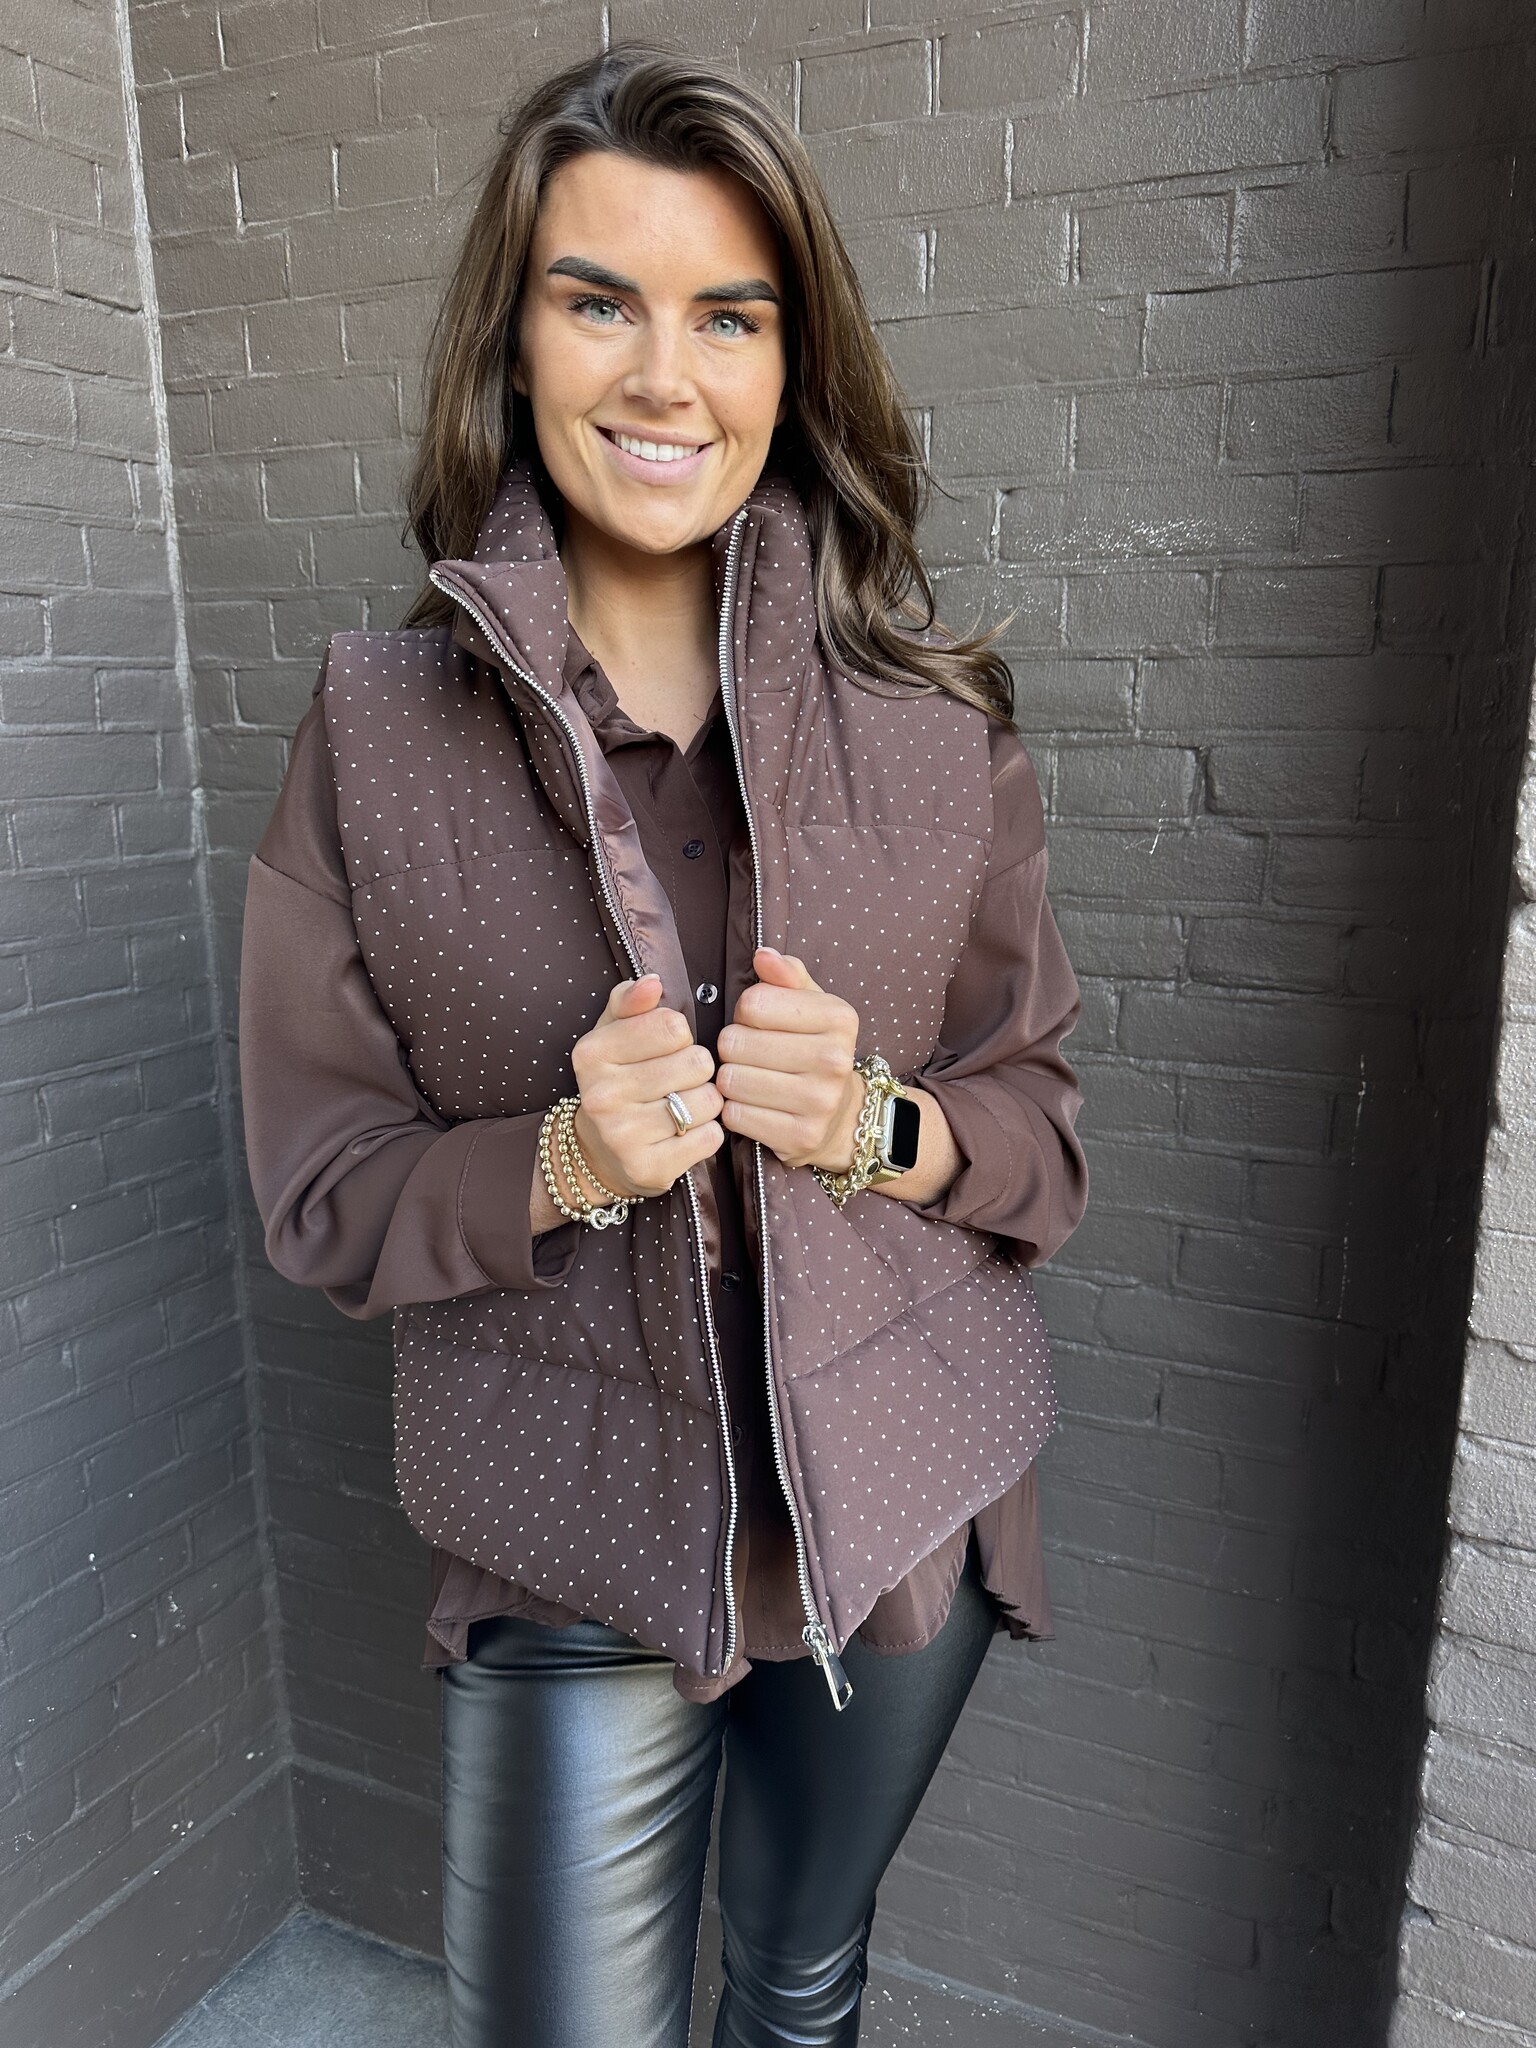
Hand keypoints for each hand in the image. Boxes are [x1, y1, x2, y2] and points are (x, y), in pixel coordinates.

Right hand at [568, 974, 724, 1199]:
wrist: (599, 1152)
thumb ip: (630, 1001)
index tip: (664, 1051)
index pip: (673, 1025)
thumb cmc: (617, 1080)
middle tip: (677, 1082)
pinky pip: (711, 1137)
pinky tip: (686, 1133)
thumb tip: (652, 982)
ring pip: (708, 1101)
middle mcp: (602, 1095)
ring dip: (706, 1102)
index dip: (679, 1037)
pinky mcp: (648, 1168)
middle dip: (697, 1070)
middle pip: (696, 1063)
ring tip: (684, 1106)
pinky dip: (708, 1133)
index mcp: (592, 1053)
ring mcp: (623, 1136)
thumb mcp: (613, 1033)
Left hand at [714, 947, 864, 1172]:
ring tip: (750, 1080)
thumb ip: (786, 975)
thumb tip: (762, 955)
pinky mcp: (800, 1137)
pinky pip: (735, 1116)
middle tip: (752, 1056)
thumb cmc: (815, 1050)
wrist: (844, 1117)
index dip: (745, 1013)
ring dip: (730, 1080)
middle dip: (733, 1048)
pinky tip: (754, 1106)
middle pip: (735, 1041)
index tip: (761, 1025)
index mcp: (838, 1017)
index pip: (752, 1002)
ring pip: (730, 1080)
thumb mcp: (811, 1005)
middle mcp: (834, 1059)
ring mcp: (819, 1102)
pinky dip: (735, 1110)